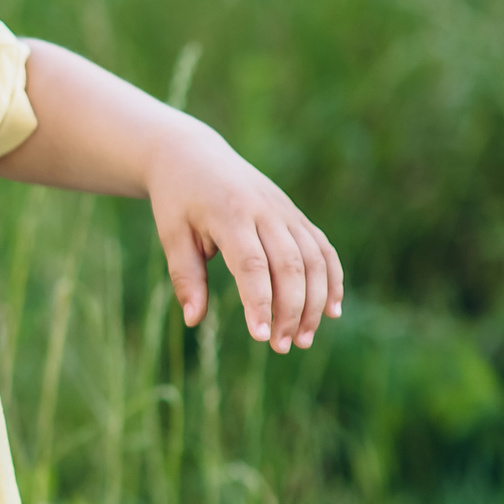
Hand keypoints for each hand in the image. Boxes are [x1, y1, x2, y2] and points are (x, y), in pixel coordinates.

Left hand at [145, 128, 342, 351]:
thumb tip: (194, 320)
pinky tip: (332, 311)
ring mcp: (285, 211)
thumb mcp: (172, 235)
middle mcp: (264, 211)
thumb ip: (185, 277)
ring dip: (315, 302)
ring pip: (314, 259)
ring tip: (302, 339)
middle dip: (290, 310)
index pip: (252, 264)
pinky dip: (332, 279)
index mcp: (229, 214)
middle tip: (280, 347)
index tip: (260, 337)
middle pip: (290, 265)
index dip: (260, 301)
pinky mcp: (295, 215)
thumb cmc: (178, 201)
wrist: (193, 156)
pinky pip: (323, 248)